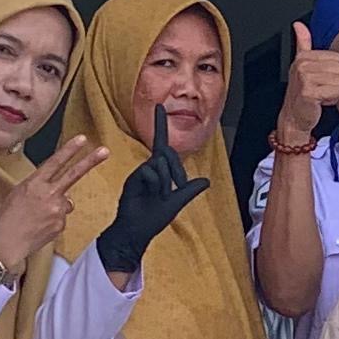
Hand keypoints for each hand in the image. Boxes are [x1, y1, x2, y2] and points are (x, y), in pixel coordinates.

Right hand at [0, 136, 109, 276]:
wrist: (5, 244)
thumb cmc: (7, 218)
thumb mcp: (18, 193)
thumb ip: (40, 187)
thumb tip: (58, 190)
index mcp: (34, 183)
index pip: (55, 162)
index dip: (69, 150)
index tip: (82, 139)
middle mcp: (48, 194)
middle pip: (73, 174)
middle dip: (90, 162)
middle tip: (104, 151)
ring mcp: (56, 210)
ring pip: (65, 203)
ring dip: (56, 207)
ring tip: (37, 217)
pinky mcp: (61, 224)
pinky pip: (61, 218)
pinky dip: (53, 222)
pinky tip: (40, 227)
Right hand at [95, 105, 208, 279]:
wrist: (136, 232)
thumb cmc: (154, 218)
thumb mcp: (177, 202)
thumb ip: (189, 190)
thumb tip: (206, 181)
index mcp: (159, 171)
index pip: (162, 145)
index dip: (160, 125)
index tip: (159, 106)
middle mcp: (148, 168)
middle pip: (166, 153)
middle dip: (176, 169)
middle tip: (176, 188)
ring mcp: (140, 173)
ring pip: (160, 163)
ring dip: (166, 181)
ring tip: (160, 196)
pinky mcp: (133, 179)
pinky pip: (150, 171)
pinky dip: (156, 183)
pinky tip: (151, 195)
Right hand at [277, 20, 338, 149]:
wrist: (294, 117)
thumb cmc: (302, 91)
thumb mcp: (302, 64)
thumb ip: (302, 43)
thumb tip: (298, 24)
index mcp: (304, 57)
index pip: (337, 58)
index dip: (332, 71)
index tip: (319, 79)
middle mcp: (303, 65)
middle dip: (335, 82)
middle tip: (320, 88)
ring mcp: (305, 78)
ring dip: (333, 92)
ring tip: (320, 94)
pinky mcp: (309, 92)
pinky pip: (335, 92)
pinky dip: (331, 100)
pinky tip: (319, 101)